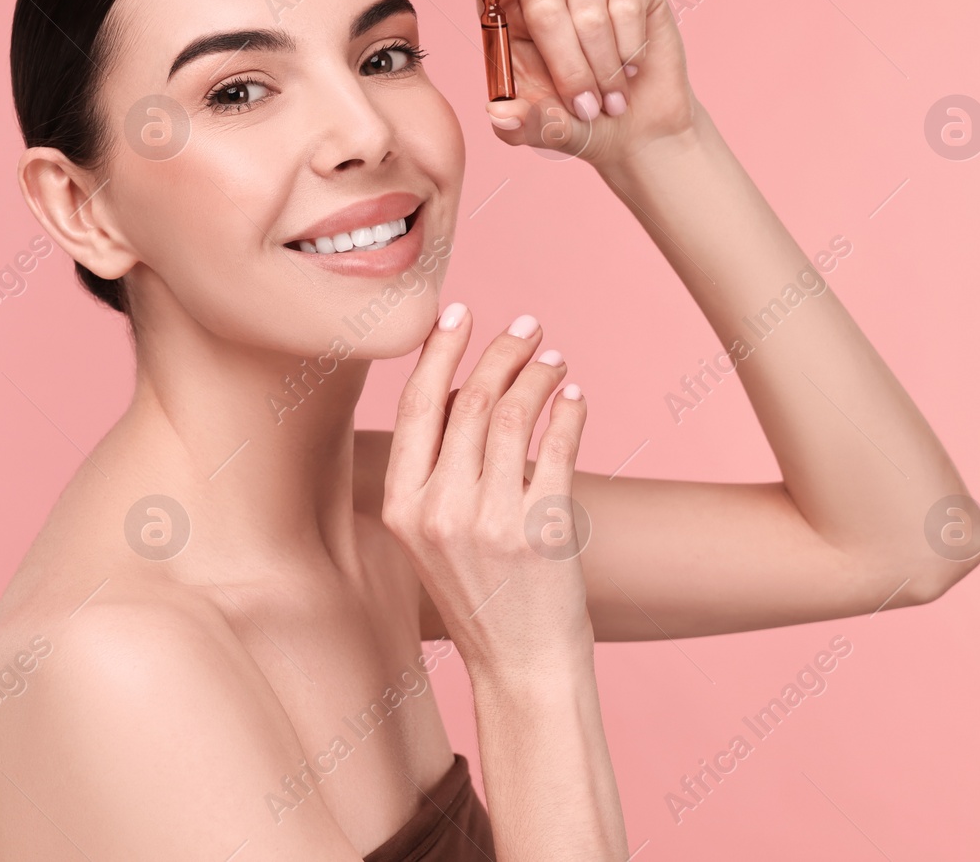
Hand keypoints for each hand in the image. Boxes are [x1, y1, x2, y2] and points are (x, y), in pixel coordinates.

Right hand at [382, 305, 593, 683]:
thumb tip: (459, 387)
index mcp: (404, 507)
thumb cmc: (481, 597)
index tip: (460, 313)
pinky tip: (575, 398)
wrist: (521, 666)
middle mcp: (441, 510)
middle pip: (470, 401)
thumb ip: (436, 470)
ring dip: (539, 374)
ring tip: (555, 359)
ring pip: (514, 415)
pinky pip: (559, 446)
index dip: (440, 352)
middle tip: (528, 327)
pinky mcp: (543, 529)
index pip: (418, 407)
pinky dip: (570, 412)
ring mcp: (491, 521)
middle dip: (500, 352)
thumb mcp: (432, 537)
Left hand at [469, 0, 698, 169]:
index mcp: (509, 22)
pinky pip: (626, 6)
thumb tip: (500, 114)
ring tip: (612, 95)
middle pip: (544, 8)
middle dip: (570, 70)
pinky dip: (630, 49)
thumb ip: (521, 126)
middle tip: (587, 107)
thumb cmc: (581, 123)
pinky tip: (632, 64)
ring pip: (589, 16)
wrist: (639, 128)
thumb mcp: (547, 132)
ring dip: (604, 70)